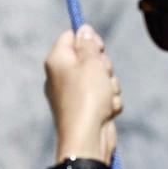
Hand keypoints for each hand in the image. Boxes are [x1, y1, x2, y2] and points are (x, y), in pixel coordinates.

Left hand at [43, 26, 120, 161]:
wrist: (88, 138)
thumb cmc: (87, 98)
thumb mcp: (91, 63)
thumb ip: (89, 45)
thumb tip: (84, 29)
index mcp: (57, 61)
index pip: (71, 37)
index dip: (89, 40)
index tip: (98, 48)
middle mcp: (62, 76)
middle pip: (91, 58)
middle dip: (104, 66)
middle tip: (102, 75)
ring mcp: (75, 93)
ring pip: (103, 78)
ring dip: (110, 86)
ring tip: (105, 97)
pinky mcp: (88, 108)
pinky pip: (105, 96)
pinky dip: (110, 102)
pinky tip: (107, 110)